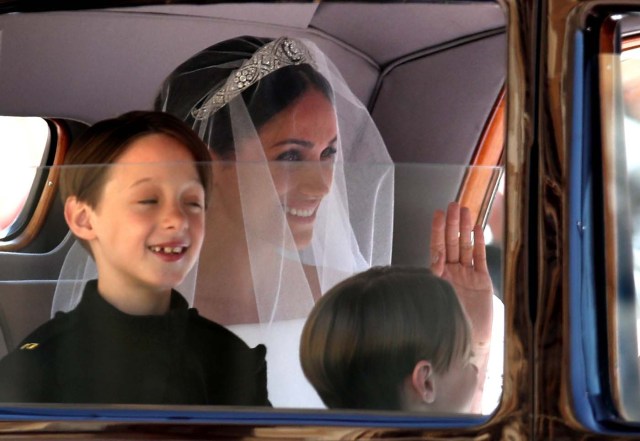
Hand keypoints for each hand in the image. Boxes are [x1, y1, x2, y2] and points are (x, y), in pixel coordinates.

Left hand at [430, 202, 493, 345]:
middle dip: (452, 224)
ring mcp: (466, 276)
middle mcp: (451, 273)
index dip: (437, 231)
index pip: (436, 248)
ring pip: (465, 247)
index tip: (438, 214)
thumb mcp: (437, 298)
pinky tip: (476, 228)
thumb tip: (435, 255)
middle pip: (451, 243)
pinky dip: (478, 243)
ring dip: (465, 228)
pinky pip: (478, 258)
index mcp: (437, 276)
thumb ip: (435, 276)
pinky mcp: (481, 281)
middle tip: (454, 204)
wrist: (469, 342)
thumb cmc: (448, 324)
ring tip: (465, 210)